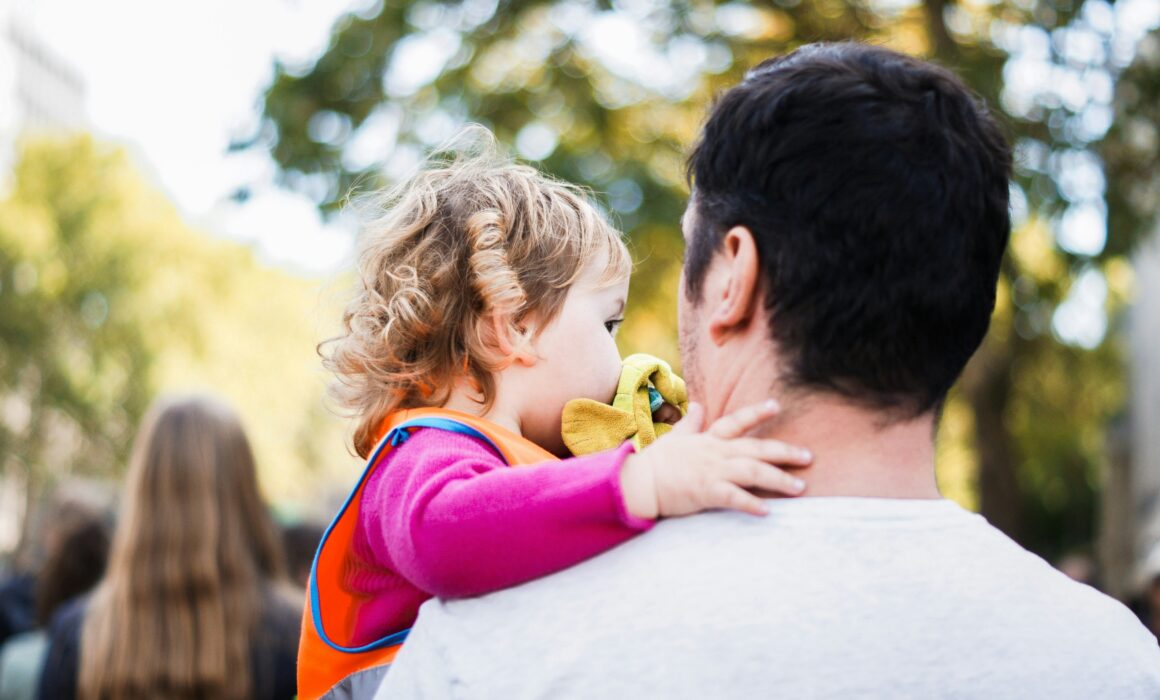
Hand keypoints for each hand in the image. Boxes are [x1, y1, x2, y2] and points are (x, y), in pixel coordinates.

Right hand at [619, 400, 810, 519]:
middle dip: (785, 452)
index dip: (757, 413)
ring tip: (800, 487)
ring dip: (778, 479)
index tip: (777, 406)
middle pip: (757, 448)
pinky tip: (768, 510)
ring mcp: (712, 471)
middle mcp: (715, 452)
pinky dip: (751, 503)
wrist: (639, 482)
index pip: (737, 422)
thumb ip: (691, 423)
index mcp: (709, 439)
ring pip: (752, 471)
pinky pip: (734, 497)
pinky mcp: (706, 491)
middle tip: (809, 457)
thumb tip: (698, 405)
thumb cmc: (657, 462)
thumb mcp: (675, 437)